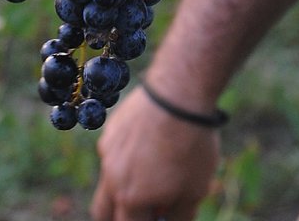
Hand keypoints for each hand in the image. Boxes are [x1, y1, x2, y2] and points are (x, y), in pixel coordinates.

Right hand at [90, 85, 219, 220]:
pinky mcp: (112, 128)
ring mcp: (108, 150)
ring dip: (122, 187)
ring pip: (108, 181)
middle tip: (142, 211)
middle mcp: (112, 177)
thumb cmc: (191, 144)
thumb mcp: (195, 190)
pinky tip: (149, 145)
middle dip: (119, 217)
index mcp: (131, 199)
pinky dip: (125, 160)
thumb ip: (178, 217)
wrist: (180, 91)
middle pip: (103, 212)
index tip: (158, 217)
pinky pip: (113, 153)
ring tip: (151, 174)